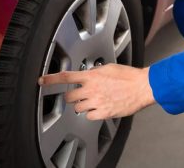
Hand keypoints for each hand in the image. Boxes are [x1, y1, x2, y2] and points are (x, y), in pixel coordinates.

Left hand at [38, 64, 154, 119]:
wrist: (142, 87)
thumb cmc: (129, 76)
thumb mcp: (109, 67)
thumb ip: (95, 72)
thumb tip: (89, 74)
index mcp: (91, 76)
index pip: (65, 77)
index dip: (51, 79)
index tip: (42, 81)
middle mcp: (91, 89)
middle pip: (69, 97)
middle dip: (72, 96)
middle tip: (81, 95)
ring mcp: (96, 102)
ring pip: (78, 108)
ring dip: (82, 105)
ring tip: (94, 101)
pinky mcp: (103, 113)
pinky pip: (89, 116)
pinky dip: (92, 113)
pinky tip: (100, 107)